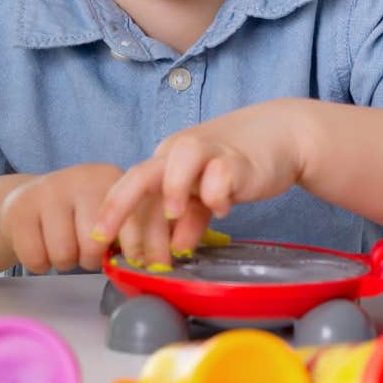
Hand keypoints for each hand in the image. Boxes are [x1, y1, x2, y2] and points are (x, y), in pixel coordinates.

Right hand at [0, 162, 166, 273]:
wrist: (27, 200)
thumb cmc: (76, 214)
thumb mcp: (106, 210)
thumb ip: (129, 230)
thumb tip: (152, 264)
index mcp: (110, 179)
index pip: (130, 218)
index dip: (135, 247)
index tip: (138, 265)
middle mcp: (80, 179)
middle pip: (93, 244)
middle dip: (89, 259)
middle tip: (84, 251)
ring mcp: (48, 191)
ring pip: (63, 255)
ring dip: (63, 262)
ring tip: (63, 246)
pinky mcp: (20, 208)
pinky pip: (35, 258)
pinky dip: (39, 263)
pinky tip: (41, 246)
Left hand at [92, 100, 313, 258]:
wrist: (282, 135)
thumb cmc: (237, 163)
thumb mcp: (206, 195)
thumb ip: (190, 219)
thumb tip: (176, 247)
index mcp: (167, 162)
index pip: (130, 188)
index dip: (114, 216)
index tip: (101, 245)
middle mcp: (180, 154)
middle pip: (140, 174)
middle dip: (118, 206)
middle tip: (102, 236)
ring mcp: (210, 152)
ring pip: (178, 160)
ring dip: (171, 190)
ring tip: (173, 216)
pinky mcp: (239, 159)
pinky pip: (222, 173)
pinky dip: (217, 193)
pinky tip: (223, 209)